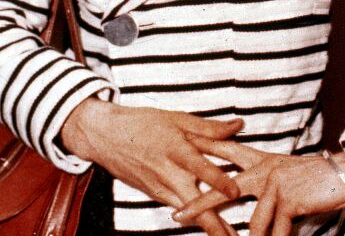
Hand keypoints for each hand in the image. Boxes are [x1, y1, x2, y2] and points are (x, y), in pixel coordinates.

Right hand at [61, 97, 243, 235]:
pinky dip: (192, 218)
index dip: (217, 180)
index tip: (234, 192)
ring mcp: (159, 187)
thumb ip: (209, 127)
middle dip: (212, 222)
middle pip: (192, 202)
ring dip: (206, 225)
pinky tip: (208, 226)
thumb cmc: (143, 124)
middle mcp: (168, 173)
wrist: (106, 137)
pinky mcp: (154, 195)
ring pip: (186, 212)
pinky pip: (177, 208)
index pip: (199, 168)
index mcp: (176, 150)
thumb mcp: (177, 119)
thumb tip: (238, 125)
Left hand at [173, 139, 344, 235]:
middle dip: (198, 204)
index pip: (228, 151)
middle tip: (176, 215)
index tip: (181, 145)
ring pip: (252, 222)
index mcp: (264, 161)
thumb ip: (270, 182)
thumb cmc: (321, 176)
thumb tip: (256, 200)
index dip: (204, 147)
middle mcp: (266, 170)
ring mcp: (276, 185)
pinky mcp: (288, 199)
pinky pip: (274, 229)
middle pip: (223, 187)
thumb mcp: (290, 174)